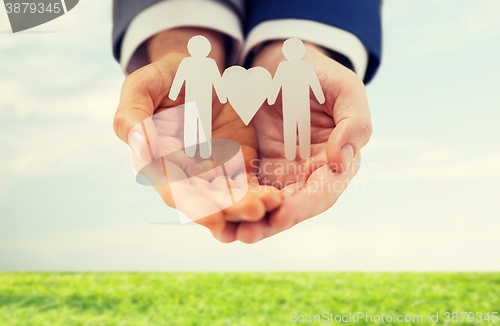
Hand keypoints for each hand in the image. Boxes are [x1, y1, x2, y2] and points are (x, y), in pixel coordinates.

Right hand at [113, 28, 281, 241]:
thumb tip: (138, 147)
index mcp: (157, 160)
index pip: (171, 187)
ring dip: (248, 205)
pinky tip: (276, 198)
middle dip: (228, 208)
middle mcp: (184, 173)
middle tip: (253, 211)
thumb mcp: (143, 86)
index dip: (190, 202)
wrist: (198, 72)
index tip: (212, 215)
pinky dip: (260, 193)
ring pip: (228, 196)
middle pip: (205, 198)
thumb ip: (132, 113)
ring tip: (270, 206)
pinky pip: (248, 183)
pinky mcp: (236, 164)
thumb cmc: (165, 78)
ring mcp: (212, 171)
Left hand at [232, 41, 371, 241]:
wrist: (283, 64)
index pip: (322, 193)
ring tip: (225, 235)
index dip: (304, 206)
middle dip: (267, 224)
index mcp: (335, 163)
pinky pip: (242, 190)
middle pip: (289, 209)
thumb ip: (354, 123)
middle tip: (244, 235)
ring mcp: (279, 175)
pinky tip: (212, 215)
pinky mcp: (254, 168)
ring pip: (264, 207)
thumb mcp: (344, 89)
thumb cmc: (319, 75)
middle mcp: (307, 176)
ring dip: (245, 223)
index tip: (282, 214)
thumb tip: (342, 162)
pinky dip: (230, 204)